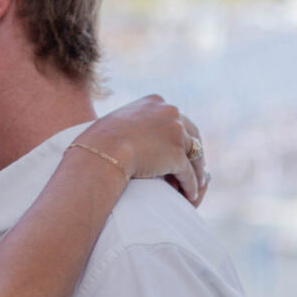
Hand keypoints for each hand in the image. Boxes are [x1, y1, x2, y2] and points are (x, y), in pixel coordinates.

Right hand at [79, 96, 207, 206]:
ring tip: (196, 185)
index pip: (175, 118)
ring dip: (197, 172)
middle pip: (192, 134)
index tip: (180, 147)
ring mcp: (176, 133)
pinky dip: (192, 185)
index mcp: (155, 102)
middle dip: (194, 152)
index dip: (179, 134)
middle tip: (194, 166)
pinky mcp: (178, 155)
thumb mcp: (116, 122)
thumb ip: (130, 125)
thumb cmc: (99, 140)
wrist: (103, 149)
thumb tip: (128, 136)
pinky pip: (189, 173)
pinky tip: (190, 195)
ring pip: (195, 155)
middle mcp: (170, 112)